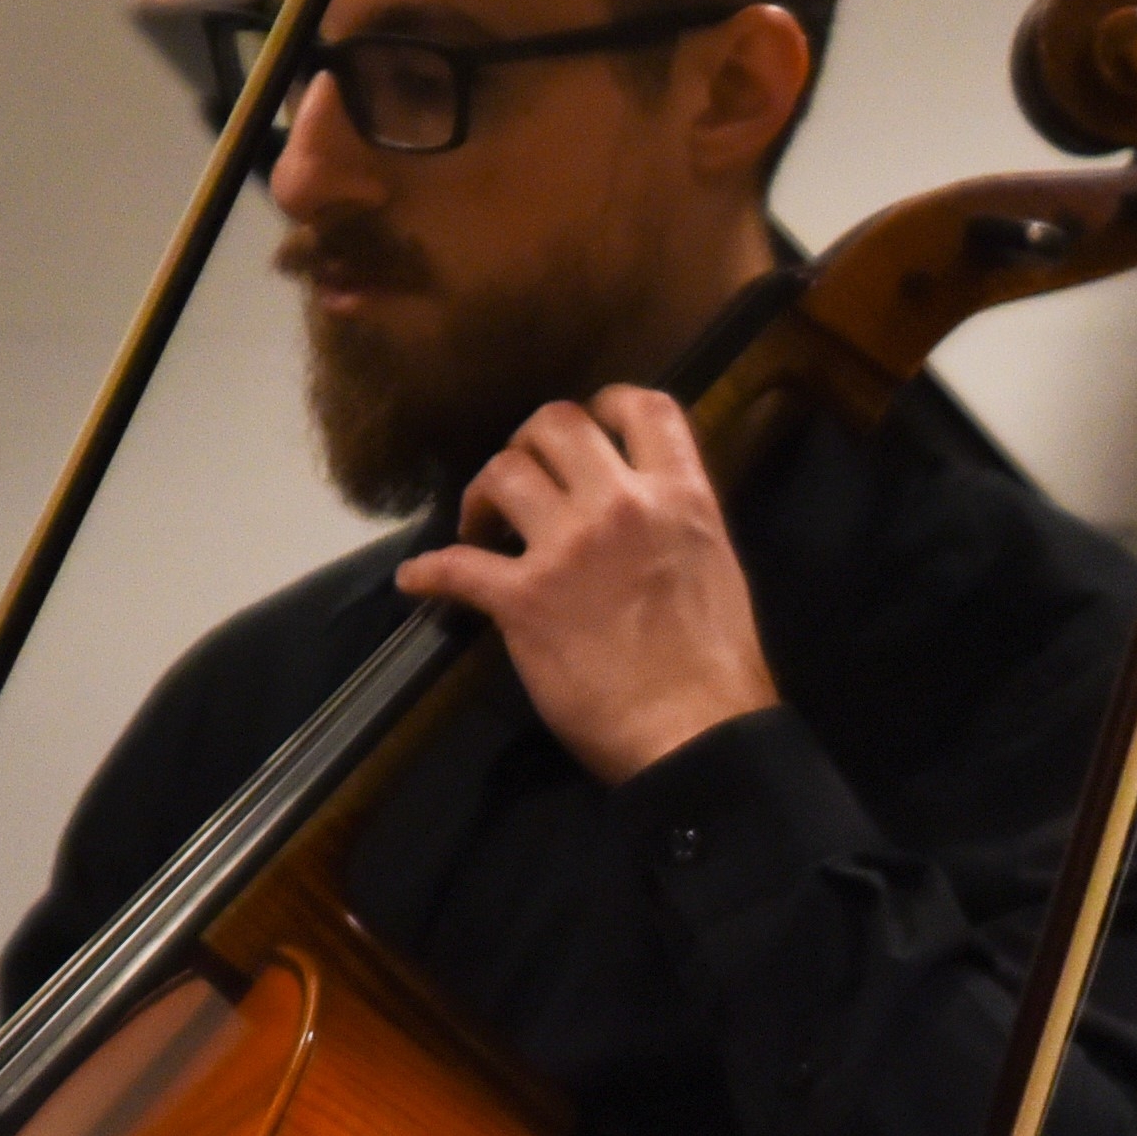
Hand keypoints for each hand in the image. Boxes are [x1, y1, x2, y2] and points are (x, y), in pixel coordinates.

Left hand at [394, 389, 777, 786]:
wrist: (695, 731)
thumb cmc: (717, 663)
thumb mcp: (714, 564)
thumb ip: (676, 521)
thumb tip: (647, 510)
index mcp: (680, 496)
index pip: (645, 407)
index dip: (607, 403)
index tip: (591, 425)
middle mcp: (621, 504)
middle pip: (555, 422)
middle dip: (530, 441)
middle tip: (523, 478)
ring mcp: (567, 548)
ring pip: (502, 471)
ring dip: (483, 494)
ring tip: (482, 526)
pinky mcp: (522, 598)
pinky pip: (454, 565)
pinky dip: (428, 572)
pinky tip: (419, 581)